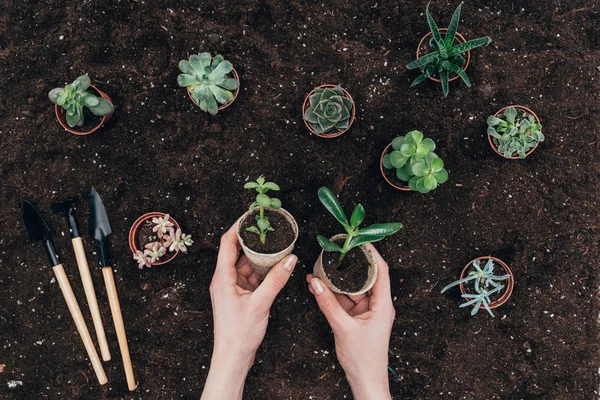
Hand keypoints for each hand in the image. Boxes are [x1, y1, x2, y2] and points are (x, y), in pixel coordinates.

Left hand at [201, 223, 297, 399]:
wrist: (233, 358)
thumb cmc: (239, 334)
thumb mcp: (261, 304)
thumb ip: (276, 280)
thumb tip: (291, 259)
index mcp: (222, 277)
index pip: (227, 243)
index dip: (238, 226)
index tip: (251, 214)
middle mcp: (224, 279)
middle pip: (238, 251)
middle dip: (253, 239)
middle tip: (269, 226)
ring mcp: (231, 288)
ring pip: (246, 264)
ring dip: (260, 256)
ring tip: (276, 243)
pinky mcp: (239, 296)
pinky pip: (251, 277)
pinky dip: (262, 271)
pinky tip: (276, 266)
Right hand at [307, 244, 394, 399]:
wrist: (365, 381)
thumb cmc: (363, 359)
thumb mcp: (342, 328)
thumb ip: (328, 304)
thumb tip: (315, 282)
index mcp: (383, 304)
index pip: (381, 271)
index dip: (371, 253)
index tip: (359, 240)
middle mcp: (378, 305)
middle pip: (366, 277)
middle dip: (350, 264)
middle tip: (337, 251)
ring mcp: (368, 311)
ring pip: (354, 288)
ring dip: (339, 280)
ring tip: (323, 268)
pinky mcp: (359, 318)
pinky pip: (347, 300)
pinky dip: (335, 294)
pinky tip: (321, 287)